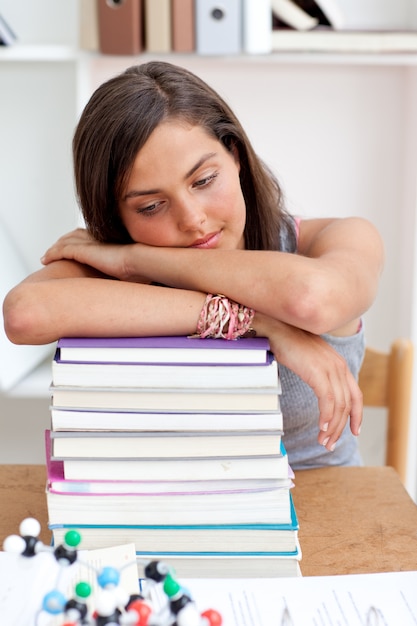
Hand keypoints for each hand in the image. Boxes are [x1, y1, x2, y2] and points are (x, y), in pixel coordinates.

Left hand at [41, 229, 149, 282]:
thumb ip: (127, 273)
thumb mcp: (133, 270)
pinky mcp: (83, 250)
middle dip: (63, 242)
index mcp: (109, 241)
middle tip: (54, 251)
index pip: (89, 237)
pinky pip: (61, 250)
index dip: (78, 241)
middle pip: (74, 236)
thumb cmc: (141, 268)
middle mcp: (97, 239)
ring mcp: (89, 244)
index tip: (72, 248)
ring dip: (54, 248)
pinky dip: (52, 254)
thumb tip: (131, 284)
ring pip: (65, 242)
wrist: (140, 261)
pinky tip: (45, 259)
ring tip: (46, 256)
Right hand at [253, 313, 361, 450]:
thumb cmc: (288, 344)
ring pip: (339, 406)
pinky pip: (327, 401)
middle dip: (340, 427)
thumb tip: (318, 390)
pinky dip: (325, 416)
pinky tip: (320, 427)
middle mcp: (339, 367)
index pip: (355, 395)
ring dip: (331, 427)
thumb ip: (318, 373)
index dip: (356, 415)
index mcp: (339, 365)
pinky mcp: (318, 373)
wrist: (277, 329)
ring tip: (323, 440)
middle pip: (348, 404)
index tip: (353, 431)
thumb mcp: (310, 360)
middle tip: (329, 443)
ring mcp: (330, 369)